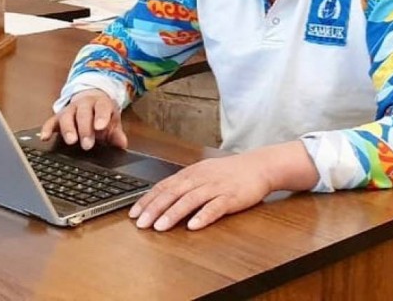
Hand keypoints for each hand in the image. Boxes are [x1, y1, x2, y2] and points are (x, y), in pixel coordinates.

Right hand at [40, 89, 127, 150]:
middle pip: (83, 113)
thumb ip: (116, 132)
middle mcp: (84, 104)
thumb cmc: (102, 113)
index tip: (101, 127)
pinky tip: (45, 138)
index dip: (101, 117)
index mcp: (100, 103)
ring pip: (67, 116)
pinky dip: (47, 129)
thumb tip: (122, 144)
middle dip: (85, 129)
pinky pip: (50, 121)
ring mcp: (69, 110)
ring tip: (71, 141)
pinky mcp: (57, 117)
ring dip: (68, 129)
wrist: (90, 99)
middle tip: (88, 144)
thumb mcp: (112, 120)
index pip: (102, 107)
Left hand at [129, 152, 272, 231]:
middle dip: (155, 208)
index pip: (165, 185)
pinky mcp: (232, 197)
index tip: (133, 213)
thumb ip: (185, 183)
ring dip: (174, 213)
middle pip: (174, 192)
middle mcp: (202, 178)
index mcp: (193, 172)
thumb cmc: (230, 172)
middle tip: (141, 223)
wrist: (259, 166)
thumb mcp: (204, 172)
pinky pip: (216, 207)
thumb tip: (161, 196)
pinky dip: (204, 216)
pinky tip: (194, 225)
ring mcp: (217, 187)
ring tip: (160, 227)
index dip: (148, 199)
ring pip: (191, 200)